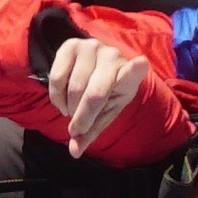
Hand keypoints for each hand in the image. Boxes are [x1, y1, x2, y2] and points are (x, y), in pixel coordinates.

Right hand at [43, 34, 148, 155]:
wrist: (91, 67)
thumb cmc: (103, 95)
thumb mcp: (102, 115)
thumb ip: (90, 133)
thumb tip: (74, 153)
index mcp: (128, 77)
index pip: (132, 74)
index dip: (135, 69)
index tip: (141, 63)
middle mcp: (112, 57)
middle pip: (95, 96)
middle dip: (82, 118)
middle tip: (76, 129)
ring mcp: (91, 48)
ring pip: (74, 89)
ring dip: (69, 108)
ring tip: (71, 111)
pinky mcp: (71, 45)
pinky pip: (57, 78)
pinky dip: (56, 97)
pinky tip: (62, 100)